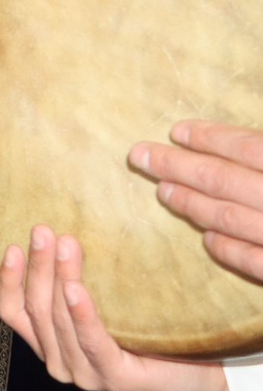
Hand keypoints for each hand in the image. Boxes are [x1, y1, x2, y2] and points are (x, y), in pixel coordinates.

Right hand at [0, 226, 229, 390]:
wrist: (200, 377)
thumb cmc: (148, 336)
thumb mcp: (104, 308)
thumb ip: (78, 289)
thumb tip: (65, 236)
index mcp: (50, 344)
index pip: (13, 312)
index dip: (8, 280)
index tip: (13, 246)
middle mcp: (59, 362)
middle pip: (36, 310)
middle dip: (38, 267)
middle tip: (43, 232)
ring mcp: (85, 374)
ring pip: (60, 322)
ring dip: (60, 279)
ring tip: (67, 246)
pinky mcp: (115, 379)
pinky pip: (92, 342)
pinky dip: (81, 315)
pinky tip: (76, 290)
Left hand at [132, 120, 262, 284]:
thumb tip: (241, 145)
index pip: (246, 147)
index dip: (210, 137)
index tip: (176, 131)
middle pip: (223, 179)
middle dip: (177, 166)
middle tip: (138, 155)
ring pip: (229, 217)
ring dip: (191, 203)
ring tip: (161, 190)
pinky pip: (251, 260)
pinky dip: (227, 247)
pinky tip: (206, 237)